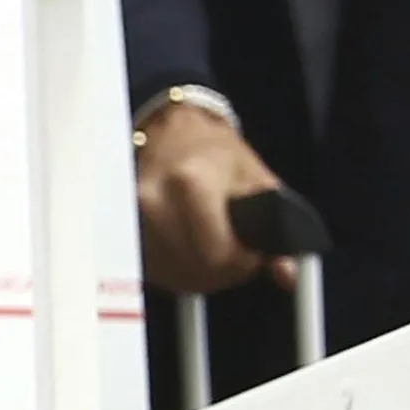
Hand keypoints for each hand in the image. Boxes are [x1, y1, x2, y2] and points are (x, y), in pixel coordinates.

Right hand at [133, 98, 291, 296]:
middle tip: (235, 255)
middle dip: (221, 271)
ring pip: (170, 275)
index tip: (251, 254)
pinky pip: (152, 267)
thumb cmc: (218, 155)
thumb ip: (278, 228)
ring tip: (212, 249)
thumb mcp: (259, 182)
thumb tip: (288, 273)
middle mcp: (152, 200)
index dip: (241, 263)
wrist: (174, 134)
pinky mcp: (120, 227)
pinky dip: (174, 268)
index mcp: (190, 184)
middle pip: (192, 270)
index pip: (216, 255)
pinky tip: (188, 250)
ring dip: (197, 273)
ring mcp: (131, 216)